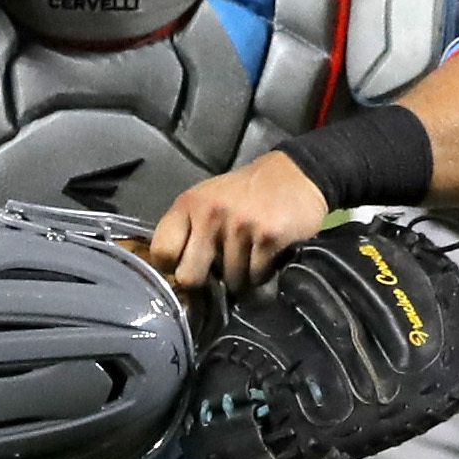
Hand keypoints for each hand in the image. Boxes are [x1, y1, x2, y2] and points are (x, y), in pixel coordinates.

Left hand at [148, 152, 332, 296]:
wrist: (296, 174)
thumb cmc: (246, 194)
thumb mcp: (208, 201)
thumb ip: (189, 231)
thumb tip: (177, 278)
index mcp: (188, 204)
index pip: (162, 252)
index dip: (172, 268)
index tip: (186, 268)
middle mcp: (210, 214)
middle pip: (190, 277)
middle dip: (204, 283)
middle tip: (218, 273)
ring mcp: (240, 226)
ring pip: (229, 282)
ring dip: (241, 278)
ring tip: (250, 257)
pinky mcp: (268, 236)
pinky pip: (257, 277)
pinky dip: (263, 274)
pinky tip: (267, 256)